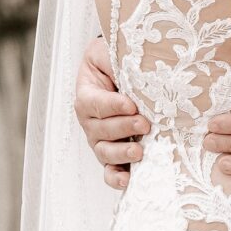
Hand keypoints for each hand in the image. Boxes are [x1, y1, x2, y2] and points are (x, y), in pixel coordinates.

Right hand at [74, 38, 149, 190]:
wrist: (118, 70)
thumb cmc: (114, 59)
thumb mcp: (109, 51)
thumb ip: (113, 57)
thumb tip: (130, 65)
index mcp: (86, 94)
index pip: (95, 103)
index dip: (113, 106)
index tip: (131, 104)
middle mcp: (90, 121)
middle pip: (101, 130)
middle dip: (123, 128)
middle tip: (144, 124)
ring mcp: (99, 139)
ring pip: (104, 151)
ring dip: (121, 154)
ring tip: (139, 152)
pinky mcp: (112, 152)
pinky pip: (109, 170)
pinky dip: (115, 177)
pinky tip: (127, 180)